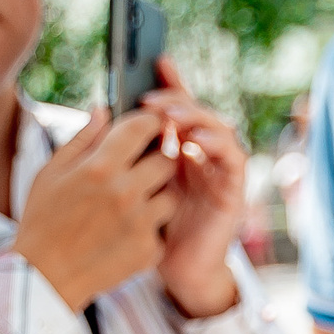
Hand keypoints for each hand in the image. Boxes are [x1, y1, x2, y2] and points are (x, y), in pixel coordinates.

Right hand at [12, 108, 178, 311]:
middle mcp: (125, 192)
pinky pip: (163, 228)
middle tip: (146, 163)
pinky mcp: (150, 250)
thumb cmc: (43, 220)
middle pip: (168, 159)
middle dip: (160, 157)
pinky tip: (127, 230)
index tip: (151, 123)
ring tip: (134, 200)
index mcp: (99, 167)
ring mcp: (141, 223)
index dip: (151, 121)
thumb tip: (103, 109)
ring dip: (159, 193)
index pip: (143, 127)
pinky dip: (151, 226)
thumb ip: (83, 139)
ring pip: (172, 195)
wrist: (46, 277)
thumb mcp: (52, 173)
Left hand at [138, 57, 246, 319]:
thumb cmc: (150, 232)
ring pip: (217, 127)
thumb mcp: (129, 185)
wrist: (176, 274)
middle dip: (176, 98)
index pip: (175, 107)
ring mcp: (219, 171)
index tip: (154, 60)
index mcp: (176, 149)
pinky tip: (194, 139)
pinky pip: (232, 158)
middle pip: (196, 112)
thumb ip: (120, 151)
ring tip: (170, 115)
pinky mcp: (232, 191)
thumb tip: (100, 110)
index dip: (169, 82)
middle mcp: (201, 155)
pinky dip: (216, 143)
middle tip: (150, 95)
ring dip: (196, 116)